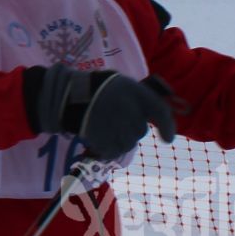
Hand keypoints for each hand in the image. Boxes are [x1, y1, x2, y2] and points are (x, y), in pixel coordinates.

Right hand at [26, 67, 176, 162]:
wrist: (67, 96)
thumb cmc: (98, 87)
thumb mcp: (123, 84)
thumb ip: (142, 99)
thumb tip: (158, 116)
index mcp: (135, 92)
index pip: (160, 112)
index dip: (167, 127)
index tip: (167, 140)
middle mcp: (128, 109)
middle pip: (140, 131)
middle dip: (132, 129)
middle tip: (117, 121)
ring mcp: (115, 125)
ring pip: (128, 143)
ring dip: (121, 140)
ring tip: (107, 129)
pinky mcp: (102, 139)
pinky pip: (113, 151)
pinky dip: (108, 148)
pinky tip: (100, 138)